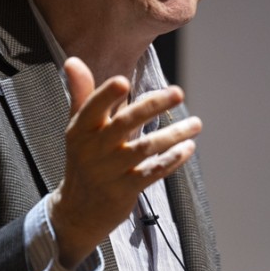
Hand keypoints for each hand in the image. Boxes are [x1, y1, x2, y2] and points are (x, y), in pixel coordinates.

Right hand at [48, 57, 200, 267]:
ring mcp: (109, 171)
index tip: (124, 81)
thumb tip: (73, 60)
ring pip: (145, 148)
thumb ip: (82, 94)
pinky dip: (172, 159)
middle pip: (125, 123)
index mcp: (80, 130)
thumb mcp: (78, 128)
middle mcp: (93, 149)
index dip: (106, 96)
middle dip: (152, 106)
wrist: (78, 210)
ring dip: (174, 135)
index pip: (92, 108)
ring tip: (196, 124)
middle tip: (179, 92)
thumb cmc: (83, 159)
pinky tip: (188, 148)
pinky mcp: (125, 190)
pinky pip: (152, 172)